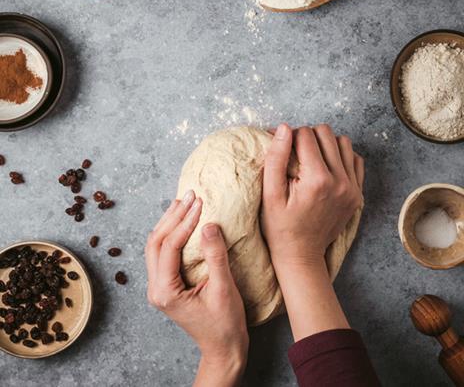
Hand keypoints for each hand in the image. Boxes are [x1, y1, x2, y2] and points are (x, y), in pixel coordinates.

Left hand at [145, 191, 247, 386]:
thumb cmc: (225, 325)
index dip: (184, 222)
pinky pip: (163, 252)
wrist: (223, 348)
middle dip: (173, 216)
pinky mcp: (167, 284)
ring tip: (184, 201)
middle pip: (156, 242)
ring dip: (169, 221)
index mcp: (166, 292)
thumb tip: (209, 224)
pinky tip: (182, 219)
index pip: (169, 247)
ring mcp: (159, 287)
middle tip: (191, 195)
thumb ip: (216, 256)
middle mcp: (156, 289)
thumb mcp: (224, 290)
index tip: (200, 204)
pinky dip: (171, 232)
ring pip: (156, 245)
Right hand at [262, 123, 363, 269]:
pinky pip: (356, 159)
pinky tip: (326, 167)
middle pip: (326, 133)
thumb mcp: (270, 194)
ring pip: (343, 142)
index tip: (282, 150)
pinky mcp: (358, 194)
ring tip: (311, 159)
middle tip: (295, 154)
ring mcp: (353, 188)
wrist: (301, 255)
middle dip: (308, 137)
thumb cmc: (280, 226)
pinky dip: (341, 157)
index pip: (305, 135)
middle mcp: (340, 181)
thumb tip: (284, 128)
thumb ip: (276, 158)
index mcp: (317, 180)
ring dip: (325, 144)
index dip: (289, 137)